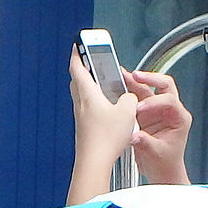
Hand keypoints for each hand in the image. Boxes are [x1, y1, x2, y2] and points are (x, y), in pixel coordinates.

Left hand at [67, 49, 142, 178]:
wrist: (94, 163)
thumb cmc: (107, 138)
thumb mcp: (127, 112)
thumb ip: (130, 98)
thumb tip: (129, 98)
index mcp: (88, 93)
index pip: (77, 67)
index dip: (78, 53)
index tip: (78, 44)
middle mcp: (80, 103)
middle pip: (77, 80)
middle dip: (84, 69)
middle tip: (91, 61)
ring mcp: (80, 117)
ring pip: (82, 95)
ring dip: (90, 86)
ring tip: (104, 83)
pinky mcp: (84, 128)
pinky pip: (88, 108)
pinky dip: (95, 102)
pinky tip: (107, 108)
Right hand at [121, 68, 193, 182]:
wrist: (161, 172)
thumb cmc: (166, 164)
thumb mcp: (156, 154)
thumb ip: (145, 143)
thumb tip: (134, 135)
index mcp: (180, 118)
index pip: (169, 100)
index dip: (154, 102)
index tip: (139, 109)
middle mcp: (170, 110)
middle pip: (164, 85)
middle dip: (150, 79)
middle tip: (135, 76)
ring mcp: (157, 110)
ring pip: (148, 89)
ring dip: (135, 82)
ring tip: (122, 76)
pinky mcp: (145, 113)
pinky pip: (138, 96)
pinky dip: (128, 90)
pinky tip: (118, 86)